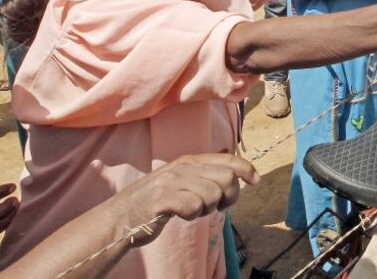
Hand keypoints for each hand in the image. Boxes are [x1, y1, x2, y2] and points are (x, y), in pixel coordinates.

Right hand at [107, 153, 258, 247]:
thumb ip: (204, 171)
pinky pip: (193, 206)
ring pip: (212, 194)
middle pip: (226, 178)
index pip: (227, 160)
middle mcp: (182, 167)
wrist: (120, 218)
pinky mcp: (162, 200)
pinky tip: (181, 215)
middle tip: (216, 206)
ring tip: (193, 210)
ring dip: (207, 208)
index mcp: (189, 161)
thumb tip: (230, 158)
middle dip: (228, 196)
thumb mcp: (181, 180)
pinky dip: (191, 215)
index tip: (256, 181)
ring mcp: (171, 182)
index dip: (246, 169)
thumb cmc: (155, 202)